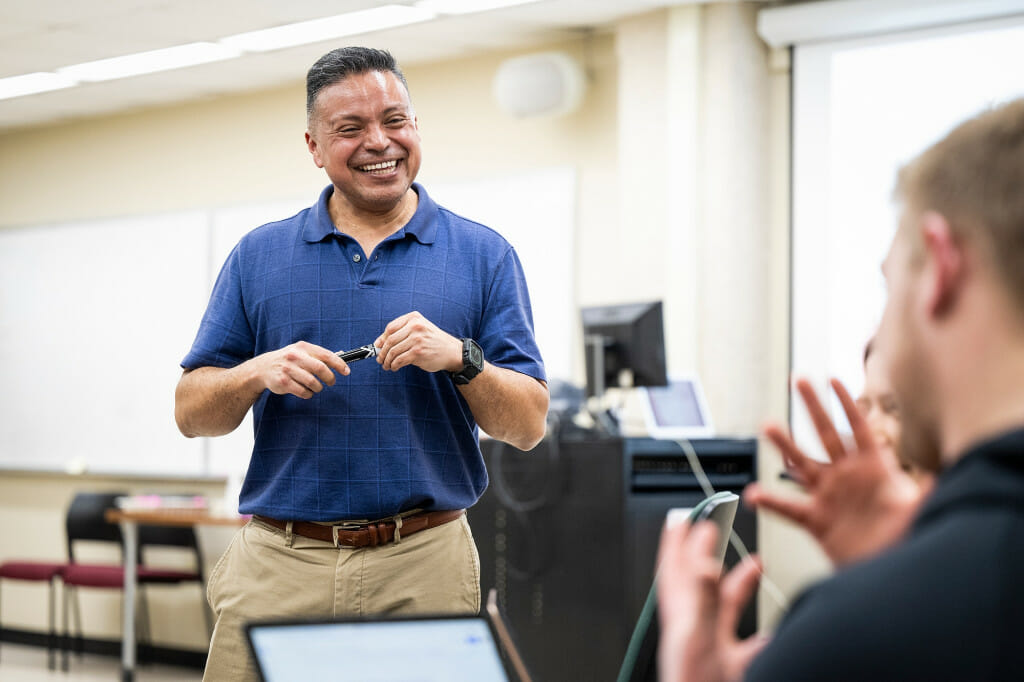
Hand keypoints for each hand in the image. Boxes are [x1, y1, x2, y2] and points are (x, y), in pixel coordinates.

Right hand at [249, 341, 349, 398]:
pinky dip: (308, 394)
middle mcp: (295, 356)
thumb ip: (318, 355)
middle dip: (330, 378)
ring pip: (313, 382)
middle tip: (331, 382)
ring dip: (318, 388)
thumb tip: (341, 360)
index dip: (339, 364)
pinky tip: (306, 391)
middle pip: (320, 369)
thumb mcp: (301, 351)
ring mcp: (288, 369)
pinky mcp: (283, 382)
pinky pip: (303, 391)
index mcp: (303, 347)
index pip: (326, 355)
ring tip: (316, 387)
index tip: (346, 371)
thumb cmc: (288, 360)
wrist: (263, 368)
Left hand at [375, 311, 462, 372]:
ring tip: (387, 365)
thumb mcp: (420, 329)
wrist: (452, 351)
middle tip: (380, 359)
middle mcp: (415, 326)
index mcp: (414, 318)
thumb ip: (403, 332)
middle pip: (390, 340)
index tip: (377, 347)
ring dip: (387, 361)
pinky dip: (394, 365)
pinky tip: (394, 367)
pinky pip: (399, 360)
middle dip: (382, 352)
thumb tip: (379, 344)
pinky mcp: (418, 352)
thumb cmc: (434, 341)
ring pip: (393, 351)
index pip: (390, 328)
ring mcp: (417, 339)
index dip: (381, 339)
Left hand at [657, 521, 768, 681]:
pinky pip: (749, 652)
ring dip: (740, 588)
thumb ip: (703, 600)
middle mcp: (696, 632)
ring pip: (727, 613)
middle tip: (714, 527)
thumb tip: (705, 562)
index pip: (678, 570)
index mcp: (682, 620)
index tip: (683, 516)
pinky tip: (776, 634)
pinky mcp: (731, 672)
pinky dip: (764, 639)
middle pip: (702, 583)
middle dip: (710, 553)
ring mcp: (713, 653)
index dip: (679, 542)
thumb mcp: (699, 639)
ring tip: (755, 565)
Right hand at [745, 378, 925, 566]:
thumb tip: (950, 474)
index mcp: (872, 469)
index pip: (857, 428)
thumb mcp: (921, 509)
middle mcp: (846, 477)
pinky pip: (789, 508)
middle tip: (799, 382)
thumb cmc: (906, 538)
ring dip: (785, 444)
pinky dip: (771, 502)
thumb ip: (929, 491)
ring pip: (802, 463)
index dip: (846, 404)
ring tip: (769, 426)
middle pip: (825, 434)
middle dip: (812, 406)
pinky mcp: (816, 520)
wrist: (889, 569)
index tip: (833, 380)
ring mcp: (829, 496)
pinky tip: (755, 494)